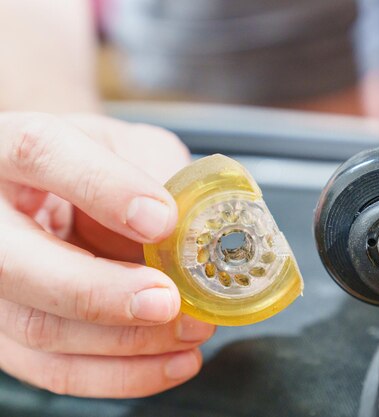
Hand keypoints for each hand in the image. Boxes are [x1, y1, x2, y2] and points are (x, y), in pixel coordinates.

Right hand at [0, 112, 214, 397]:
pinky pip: (57, 370)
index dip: (104, 189)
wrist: (56, 190)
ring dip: (127, 342)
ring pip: (41, 329)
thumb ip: (157, 172)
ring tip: (191, 330)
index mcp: (9, 147)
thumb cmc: (94, 163)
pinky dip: (122, 374)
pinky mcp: (10, 333)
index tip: (162, 219)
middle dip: (104, 294)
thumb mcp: (126, 144)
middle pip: (20, 265)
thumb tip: (196, 230)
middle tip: (171, 300)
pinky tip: (174, 361)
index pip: (40, 153)